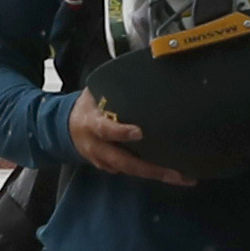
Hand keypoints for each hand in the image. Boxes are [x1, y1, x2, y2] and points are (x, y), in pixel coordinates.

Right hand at [69, 92, 193, 185]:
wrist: (66, 128)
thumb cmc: (88, 107)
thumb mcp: (94, 94)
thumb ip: (112, 90)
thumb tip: (142, 72)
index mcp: (91, 124)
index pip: (105, 130)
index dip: (121, 132)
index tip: (139, 133)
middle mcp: (97, 147)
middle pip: (124, 161)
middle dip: (151, 168)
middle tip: (176, 173)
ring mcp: (103, 161)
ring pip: (131, 171)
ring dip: (157, 175)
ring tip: (183, 177)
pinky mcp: (109, 168)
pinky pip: (132, 172)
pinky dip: (151, 173)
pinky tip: (173, 174)